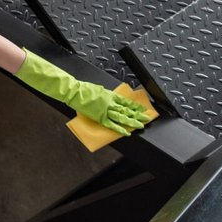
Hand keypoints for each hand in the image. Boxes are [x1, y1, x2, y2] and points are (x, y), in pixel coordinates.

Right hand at [16, 52, 150, 135]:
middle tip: (146, 118)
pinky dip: (120, 129)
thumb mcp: (98, 89)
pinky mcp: (100, 117)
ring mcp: (106, 110)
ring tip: (140, 125)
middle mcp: (110, 103)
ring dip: (132, 122)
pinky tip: (127, 132)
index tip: (141, 108)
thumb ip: (105, 94)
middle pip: (127, 110)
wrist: (74, 92)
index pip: (125, 102)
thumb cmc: (83, 89)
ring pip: (122, 117)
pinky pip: (112, 124)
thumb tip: (110, 96)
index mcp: (110, 95)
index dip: (134, 106)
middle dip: (137, 115)